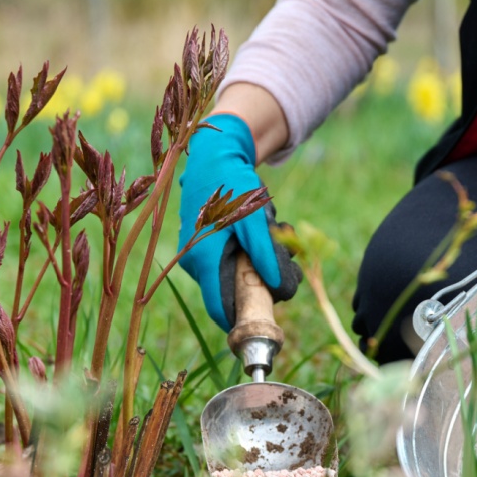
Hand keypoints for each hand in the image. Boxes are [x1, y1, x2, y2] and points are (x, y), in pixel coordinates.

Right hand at [178, 113, 299, 330]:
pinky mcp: (200, 245)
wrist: (213, 154)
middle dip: (256, 285)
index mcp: (204, 259)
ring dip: (252, 266)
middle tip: (282, 264)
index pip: (219, 309)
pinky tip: (253, 232)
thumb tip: (278, 287)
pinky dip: (243, 254)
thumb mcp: (254, 219)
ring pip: (229, 276)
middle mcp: (194, 262)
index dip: (241, 321)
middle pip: (228, 293)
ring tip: (270, 237)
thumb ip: (265, 254)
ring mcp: (195, 253)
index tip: (264, 321)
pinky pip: (224, 262)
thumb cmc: (232, 185)